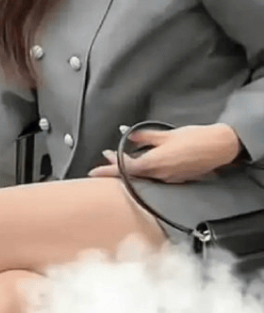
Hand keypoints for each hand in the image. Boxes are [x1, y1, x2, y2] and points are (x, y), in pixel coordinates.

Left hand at [88, 124, 242, 183]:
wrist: (218, 148)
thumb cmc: (193, 138)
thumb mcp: (166, 134)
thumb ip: (145, 136)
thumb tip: (127, 134)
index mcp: (154, 163)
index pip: (125, 169)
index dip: (108, 169)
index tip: (93, 171)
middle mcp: (160, 175)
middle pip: (132, 174)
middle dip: (116, 168)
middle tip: (103, 160)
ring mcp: (168, 179)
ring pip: (143, 176)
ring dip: (130, 168)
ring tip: (118, 159)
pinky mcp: (176, 178)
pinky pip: (154, 176)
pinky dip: (144, 170)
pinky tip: (141, 162)